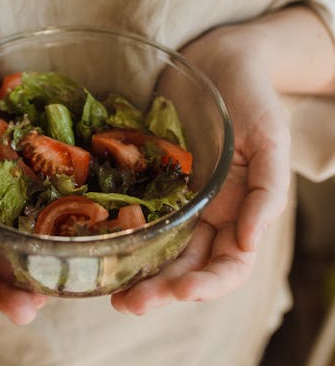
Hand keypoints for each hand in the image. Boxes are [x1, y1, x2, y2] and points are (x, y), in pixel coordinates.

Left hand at [111, 24, 290, 314]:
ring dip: (136, 274)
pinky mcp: (145, 180)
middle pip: (186, 267)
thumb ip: (268, 191)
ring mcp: (173, 200)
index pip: (228, 265)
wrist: (219, 60)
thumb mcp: (269, 141)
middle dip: (161, 290)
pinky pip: (130, 211)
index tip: (182, 292)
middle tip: (129, 304)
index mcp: (239, 213)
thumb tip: (250, 242)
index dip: (208, 284)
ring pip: (155, 249)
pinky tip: (96, 244)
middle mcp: (205, 215)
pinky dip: (117, 233)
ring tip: (110, 293)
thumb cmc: (252, 98)